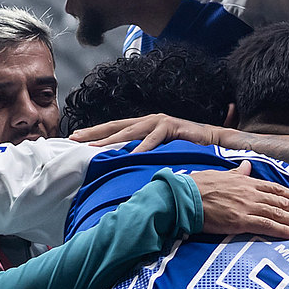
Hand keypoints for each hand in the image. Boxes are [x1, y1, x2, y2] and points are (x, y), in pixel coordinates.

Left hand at [69, 113, 225, 152]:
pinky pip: (154, 139)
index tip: (74, 139)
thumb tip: (123, 167)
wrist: (213, 141)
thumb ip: (143, 156)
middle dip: (94, 134)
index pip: (114, 129)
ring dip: (112, 141)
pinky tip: (130, 155)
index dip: (94, 133)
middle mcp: (148, 120)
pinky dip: (142, 148)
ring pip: (131, 132)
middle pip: (116, 127)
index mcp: (143, 126)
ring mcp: (160, 121)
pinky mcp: (172, 126)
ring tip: (95, 149)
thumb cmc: (186, 148)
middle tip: (74, 140)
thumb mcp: (159, 152)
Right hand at [193, 162, 288, 239]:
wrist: (183, 197)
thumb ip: (237, 173)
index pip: (276, 189)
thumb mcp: (220, 175)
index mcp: (246, 182)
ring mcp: (246, 207)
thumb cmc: (197, 187)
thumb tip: (246, 167)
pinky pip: (266, 225)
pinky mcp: (240, 221)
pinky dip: (282, 230)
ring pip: (279, 213)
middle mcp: (250, 193)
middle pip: (283, 202)